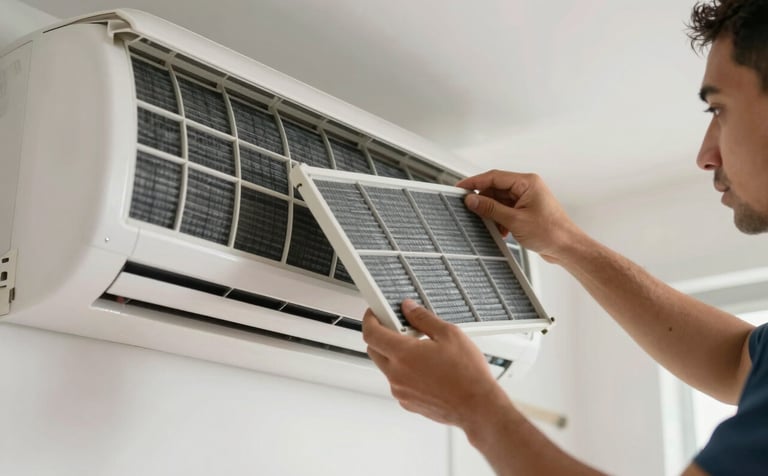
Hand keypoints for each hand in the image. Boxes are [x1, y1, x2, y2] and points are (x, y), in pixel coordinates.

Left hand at [362, 299, 506, 428]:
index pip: (371, 333)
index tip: (375, 313)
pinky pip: (398, 383)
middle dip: (381, 336)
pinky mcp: (408, 403)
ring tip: (421, 350)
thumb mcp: (449, 334)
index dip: (370, 319)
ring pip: (386, 367)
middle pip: (374, 349)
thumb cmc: (467, 374)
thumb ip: (423, 318)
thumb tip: (408, 308)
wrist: (478, 407)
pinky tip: (426, 369)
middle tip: (400, 328)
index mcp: (403, 354)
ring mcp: (401, 391)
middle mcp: (397, 375)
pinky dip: (404, 373)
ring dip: (395, 355)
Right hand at [456, 170, 582, 263]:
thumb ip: (491, 209)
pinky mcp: (526, 211)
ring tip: (491, 225)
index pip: (494, 177)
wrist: (567, 247)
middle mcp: (527, 188)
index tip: (460, 188)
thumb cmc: (551, 232)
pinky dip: (500, 219)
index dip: (475, 182)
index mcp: (527, 182)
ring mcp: (527, 200)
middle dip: (484, 201)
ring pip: (500, 201)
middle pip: (495, 189)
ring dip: (492, 213)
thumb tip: (472, 200)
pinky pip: (506, 210)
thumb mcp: (514, 220)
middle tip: (470, 210)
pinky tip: (501, 230)